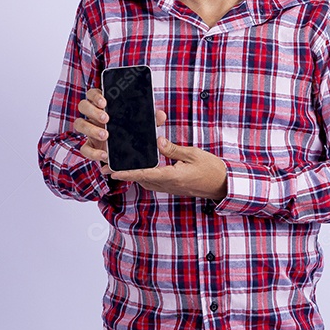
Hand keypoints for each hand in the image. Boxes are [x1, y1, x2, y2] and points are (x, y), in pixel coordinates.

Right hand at [73, 88, 165, 174]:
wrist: (129, 152)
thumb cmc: (133, 130)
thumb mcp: (143, 124)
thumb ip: (151, 119)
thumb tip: (160, 115)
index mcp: (104, 104)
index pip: (93, 93)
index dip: (96, 96)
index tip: (105, 101)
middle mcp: (93, 115)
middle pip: (83, 105)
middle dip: (93, 111)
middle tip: (107, 119)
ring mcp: (90, 130)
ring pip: (79, 124)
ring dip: (90, 129)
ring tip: (106, 136)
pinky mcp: (89, 146)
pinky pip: (84, 148)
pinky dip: (93, 153)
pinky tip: (104, 155)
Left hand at [111, 137, 227, 200]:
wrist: (222, 185)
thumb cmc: (210, 168)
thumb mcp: (192, 154)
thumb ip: (172, 149)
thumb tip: (157, 141)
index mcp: (172, 176)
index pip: (144, 173)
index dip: (126, 172)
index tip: (112, 170)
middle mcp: (167, 185)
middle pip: (140, 179)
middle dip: (124, 172)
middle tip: (108, 165)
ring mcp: (169, 188)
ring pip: (145, 181)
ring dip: (132, 174)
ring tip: (118, 165)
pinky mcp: (171, 188)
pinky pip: (152, 182)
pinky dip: (142, 175)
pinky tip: (139, 167)